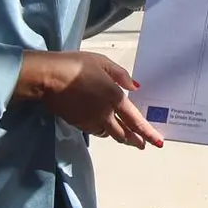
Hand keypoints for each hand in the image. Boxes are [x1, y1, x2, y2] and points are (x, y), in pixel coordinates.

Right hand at [16, 51, 163, 149]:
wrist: (49, 78)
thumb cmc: (76, 65)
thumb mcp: (102, 62)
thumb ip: (121, 75)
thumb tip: (135, 87)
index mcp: (114, 98)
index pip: (135, 121)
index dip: (147, 133)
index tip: (158, 142)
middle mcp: (105, 114)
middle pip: (124, 134)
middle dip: (135, 140)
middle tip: (143, 145)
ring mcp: (91, 121)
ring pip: (110, 135)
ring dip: (121, 138)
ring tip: (128, 139)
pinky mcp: (78, 124)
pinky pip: (96, 131)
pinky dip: (105, 132)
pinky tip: (105, 129)